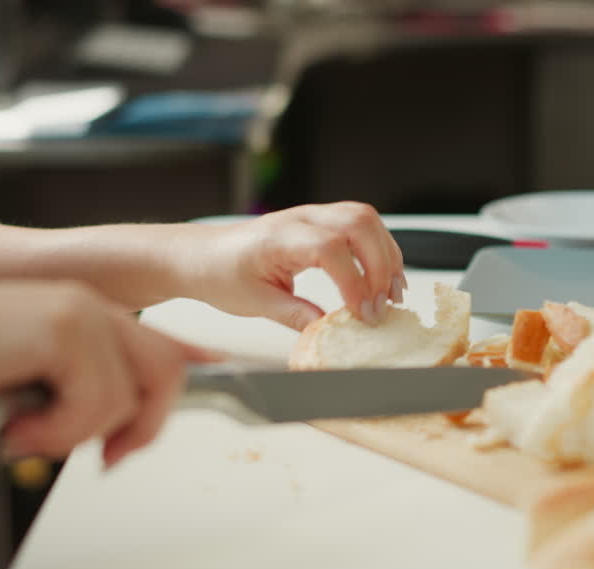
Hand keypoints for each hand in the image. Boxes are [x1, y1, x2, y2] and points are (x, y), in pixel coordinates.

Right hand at [0, 281, 214, 465]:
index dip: (194, 356)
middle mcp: (95, 309)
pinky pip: (95, 403)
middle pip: (165, 373)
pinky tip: (15, 426)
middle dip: (143, 428)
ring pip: (127, 399)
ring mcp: (84, 314)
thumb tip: (110, 436)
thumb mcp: (28, 384)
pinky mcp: (67, 329)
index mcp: (88, 315)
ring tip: (25, 435)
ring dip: (76, 435)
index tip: (219, 367)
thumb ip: (74, 395)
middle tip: (107, 460)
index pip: (161, 338)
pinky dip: (56, 430)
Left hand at [185, 202, 406, 330]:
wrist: (201, 255)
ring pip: (365, 218)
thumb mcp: (255, 303)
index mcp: (278, 237)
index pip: (330, 249)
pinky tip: (382, 276)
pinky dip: (378, 248)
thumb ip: (295, 315)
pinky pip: (360, 223)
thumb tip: (329, 329)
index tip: (363, 313)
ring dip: (386, 254)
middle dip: (381, 266)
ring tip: (392, 292)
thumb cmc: (220, 273)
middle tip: (383, 305)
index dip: (354, 282)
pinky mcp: (319, 221)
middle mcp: (299, 218)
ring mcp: (312, 215)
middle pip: (358, 223)